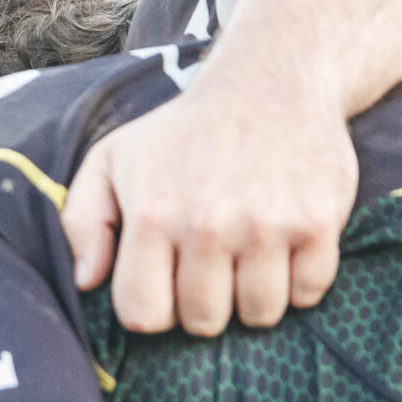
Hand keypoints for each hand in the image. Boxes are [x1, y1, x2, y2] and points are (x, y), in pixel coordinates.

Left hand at [62, 63, 355, 334]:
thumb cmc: (181, 134)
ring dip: (253, 300)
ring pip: (259, 315)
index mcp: (152, 216)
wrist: (272, 79)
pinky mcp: (318, 220)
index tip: (165, 285)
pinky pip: (309, 292)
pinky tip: (285, 253)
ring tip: (247, 263)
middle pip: (203, 322)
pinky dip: (300, 284)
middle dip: (203, 307)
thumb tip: (86, 283)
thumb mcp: (111, 160)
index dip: (153, 310)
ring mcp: (267, 224)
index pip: (144, 316)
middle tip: (211, 270)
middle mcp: (208, 224)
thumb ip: (83, 222)